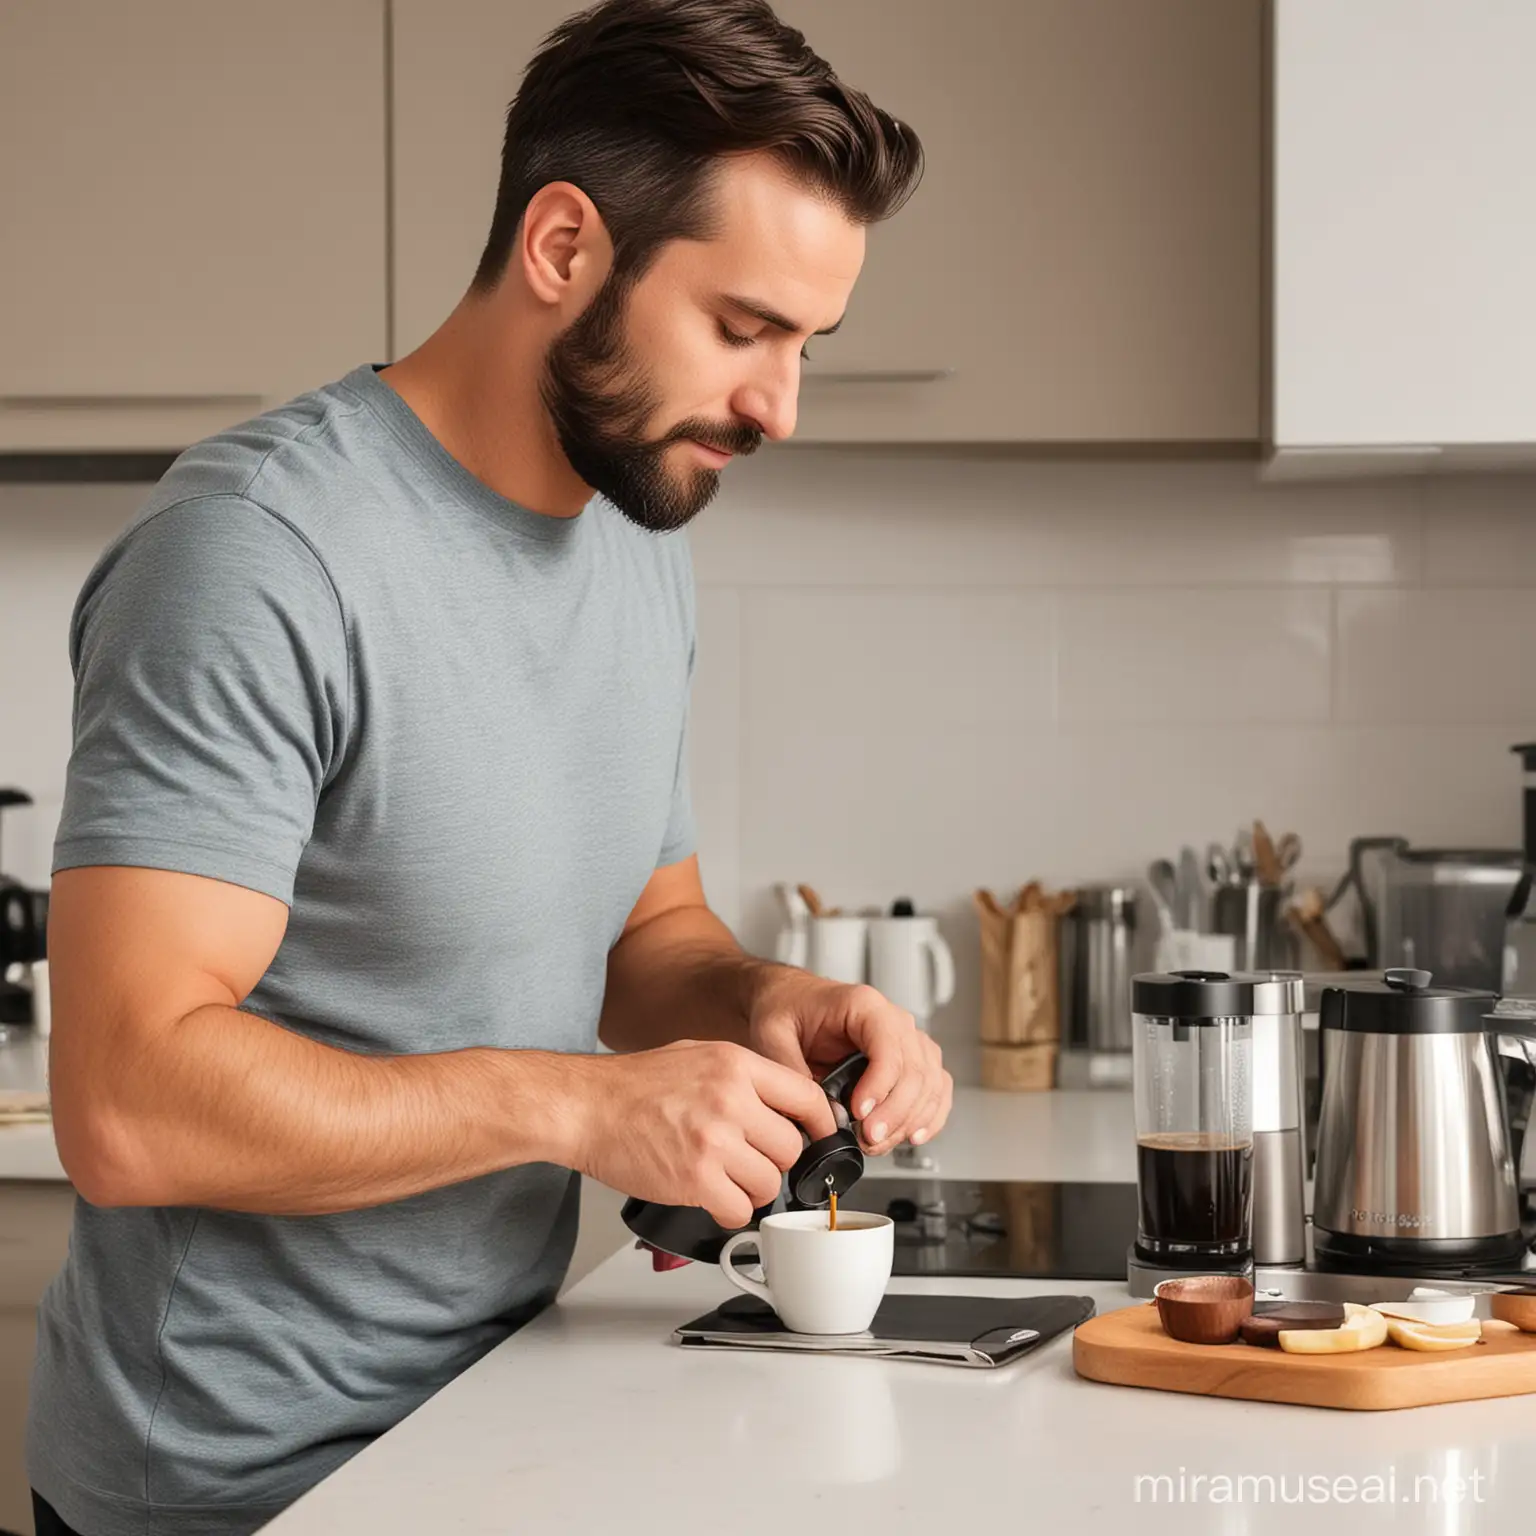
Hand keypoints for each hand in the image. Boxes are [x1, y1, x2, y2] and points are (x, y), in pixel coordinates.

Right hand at [568, 1039, 837, 1229]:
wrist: (585, 1107)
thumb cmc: (632, 1084)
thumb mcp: (697, 1054)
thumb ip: (741, 1076)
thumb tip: (780, 1102)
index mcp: (736, 1064)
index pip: (807, 1096)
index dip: (818, 1123)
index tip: (816, 1136)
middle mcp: (731, 1099)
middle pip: (791, 1146)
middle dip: (774, 1161)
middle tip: (749, 1160)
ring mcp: (715, 1139)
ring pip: (769, 1182)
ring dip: (752, 1189)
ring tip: (725, 1180)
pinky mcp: (696, 1178)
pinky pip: (740, 1209)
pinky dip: (730, 1211)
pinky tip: (711, 1197)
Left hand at [746, 969, 952, 1157]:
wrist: (787, 998)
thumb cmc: (784, 1007)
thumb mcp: (773, 1034)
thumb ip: (793, 1074)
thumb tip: (821, 1116)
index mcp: (863, 1005)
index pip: (890, 1047)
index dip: (880, 1086)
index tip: (859, 1115)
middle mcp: (892, 1020)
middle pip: (916, 1070)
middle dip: (894, 1113)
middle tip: (867, 1139)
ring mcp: (905, 1040)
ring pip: (930, 1083)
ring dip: (909, 1120)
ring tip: (877, 1143)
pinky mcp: (908, 1060)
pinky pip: (935, 1087)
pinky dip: (928, 1115)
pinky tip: (912, 1135)